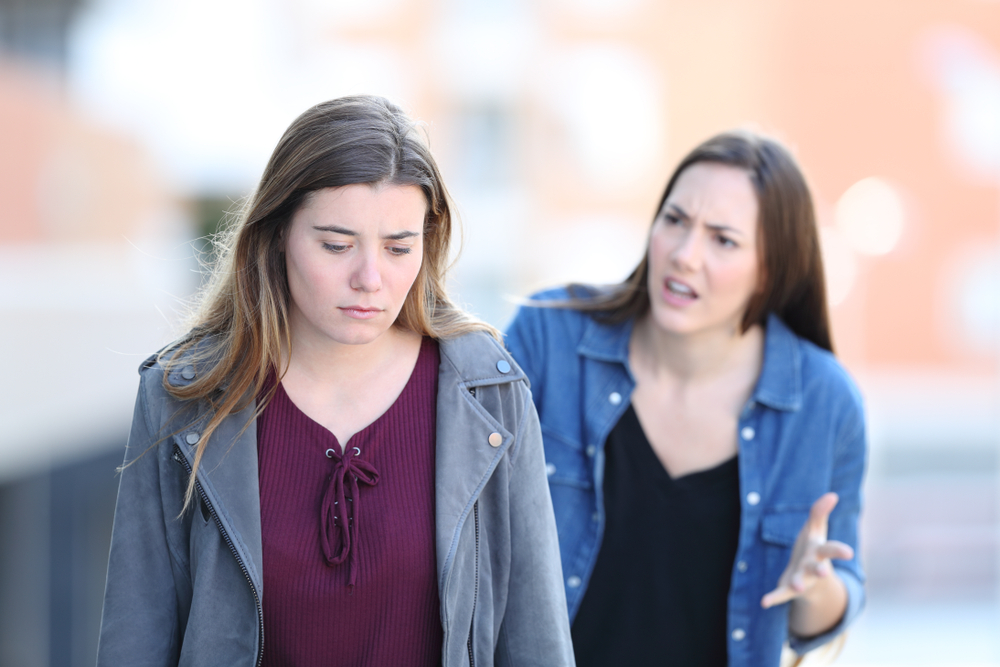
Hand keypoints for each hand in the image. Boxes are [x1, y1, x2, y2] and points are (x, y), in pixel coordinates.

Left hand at [760, 492, 853, 608]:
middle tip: (823, 573)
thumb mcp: (814, 530)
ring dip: (799, 584)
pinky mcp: (788, 589)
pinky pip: (782, 595)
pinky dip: (773, 598)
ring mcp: (802, 580)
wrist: (809, 579)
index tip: (849, 553)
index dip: (839, 551)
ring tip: (796, 585)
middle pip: (818, 569)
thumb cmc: (812, 549)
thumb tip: (832, 495)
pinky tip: (764, 602)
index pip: (831, 550)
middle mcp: (813, 568)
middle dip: (821, 571)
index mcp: (819, 552)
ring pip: (801, 582)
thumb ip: (819, 513)